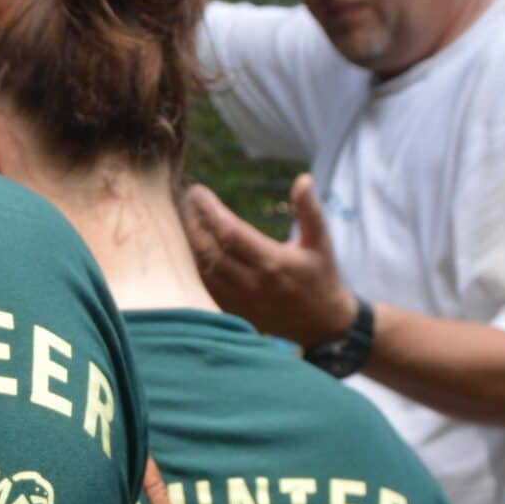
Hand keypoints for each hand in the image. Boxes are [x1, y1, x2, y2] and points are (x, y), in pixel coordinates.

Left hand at [182, 177, 361, 350]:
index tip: (198, 191)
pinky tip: (190, 243)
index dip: (209, 210)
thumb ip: (310, 210)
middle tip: (185, 198)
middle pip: (209, 249)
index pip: (230, 232)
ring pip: (202, 268)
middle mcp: (252, 283)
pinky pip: (205, 285)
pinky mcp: (233, 311)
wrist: (321, 324)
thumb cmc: (321, 276)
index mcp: (273, 262)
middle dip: (193, 221)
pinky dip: (194, 262)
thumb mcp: (321, 241)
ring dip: (190, 240)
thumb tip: (303, 179)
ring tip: (184, 216)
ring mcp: (239, 300)